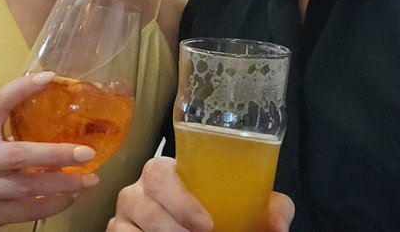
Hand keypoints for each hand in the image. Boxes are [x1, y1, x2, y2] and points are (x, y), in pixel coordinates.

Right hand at [0, 72, 99, 231]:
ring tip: (89, 179)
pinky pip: (27, 211)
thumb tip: (58, 102)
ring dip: (63, 184)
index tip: (49, 77)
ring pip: (27, 188)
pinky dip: (53, 205)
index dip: (21, 89)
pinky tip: (71, 197)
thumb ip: (10, 123)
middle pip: (18, 155)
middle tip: (86, 153)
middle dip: (55, 154)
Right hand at [108, 156, 293, 231]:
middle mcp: (138, 190)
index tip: (207, 224)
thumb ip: (272, 209)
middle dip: (168, 225)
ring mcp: (124, 215)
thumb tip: (277, 228)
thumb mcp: (250, 208)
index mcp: (167, 173)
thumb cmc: (222, 212)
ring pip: (122, 225)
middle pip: (138, 201)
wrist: (207, 224)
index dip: (179, 200)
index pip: (159, 173)